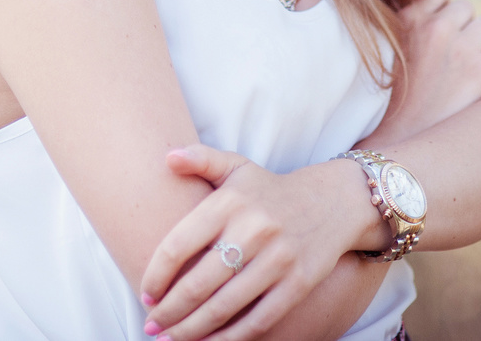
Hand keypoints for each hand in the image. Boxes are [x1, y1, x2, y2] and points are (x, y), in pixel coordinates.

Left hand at [137, 145, 371, 340]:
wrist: (334, 201)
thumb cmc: (270, 190)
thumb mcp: (238, 167)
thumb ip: (202, 158)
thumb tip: (168, 157)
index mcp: (230, 202)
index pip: (179, 245)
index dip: (156, 274)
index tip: (146, 293)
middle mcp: (253, 230)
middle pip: (198, 283)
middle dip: (169, 312)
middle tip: (151, 326)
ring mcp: (278, 259)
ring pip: (224, 307)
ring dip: (191, 330)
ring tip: (170, 339)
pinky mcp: (298, 283)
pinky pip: (258, 320)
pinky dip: (230, 337)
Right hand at [385, 0, 480, 138]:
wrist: (403, 140)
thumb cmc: (396, 95)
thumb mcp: (392, 45)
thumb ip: (415, 19)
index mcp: (408, 20)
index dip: (444, 13)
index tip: (438, 35)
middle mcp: (435, 29)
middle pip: (466, 8)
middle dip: (464, 27)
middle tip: (452, 56)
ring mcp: (460, 49)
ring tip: (464, 68)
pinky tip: (478, 79)